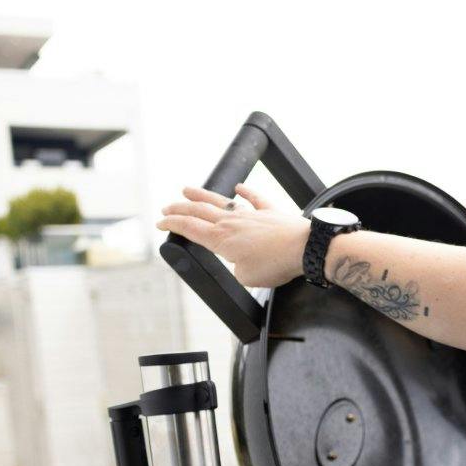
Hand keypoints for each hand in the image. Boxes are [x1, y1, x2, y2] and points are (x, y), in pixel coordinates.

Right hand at [156, 183, 308, 288]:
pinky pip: (256, 199)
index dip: (172, 225)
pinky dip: (246, 192)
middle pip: (199, 211)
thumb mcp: (246, 278)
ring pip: (221, 201)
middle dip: (180, 209)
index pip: (189, 228)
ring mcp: (251, 215)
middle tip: (167, 207)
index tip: (160, 223)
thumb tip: (240, 262)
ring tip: (188, 189)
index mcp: (221, 239)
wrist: (305, 249)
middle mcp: (232, 222)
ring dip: (202, 195)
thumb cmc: (276, 264)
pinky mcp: (271, 212)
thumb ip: (236, 270)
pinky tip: (239, 187)